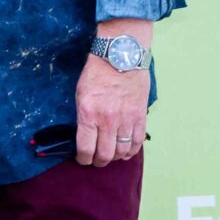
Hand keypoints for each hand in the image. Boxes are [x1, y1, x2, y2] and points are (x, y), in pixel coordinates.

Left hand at [73, 52, 149, 166]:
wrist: (120, 57)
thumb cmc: (96, 74)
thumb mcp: (80, 95)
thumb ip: (83, 117)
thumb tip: (85, 135)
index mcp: (88, 115)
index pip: (85, 148)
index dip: (83, 159)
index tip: (82, 160)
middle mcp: (107, 121)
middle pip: (105, 154)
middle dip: (99, 162)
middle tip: (96, 161)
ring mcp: (126, 120)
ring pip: (122, 151)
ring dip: (115, 157)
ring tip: (111, 156)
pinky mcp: (140, 116)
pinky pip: (138, 141)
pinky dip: (132, 151)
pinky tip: (126, 152)